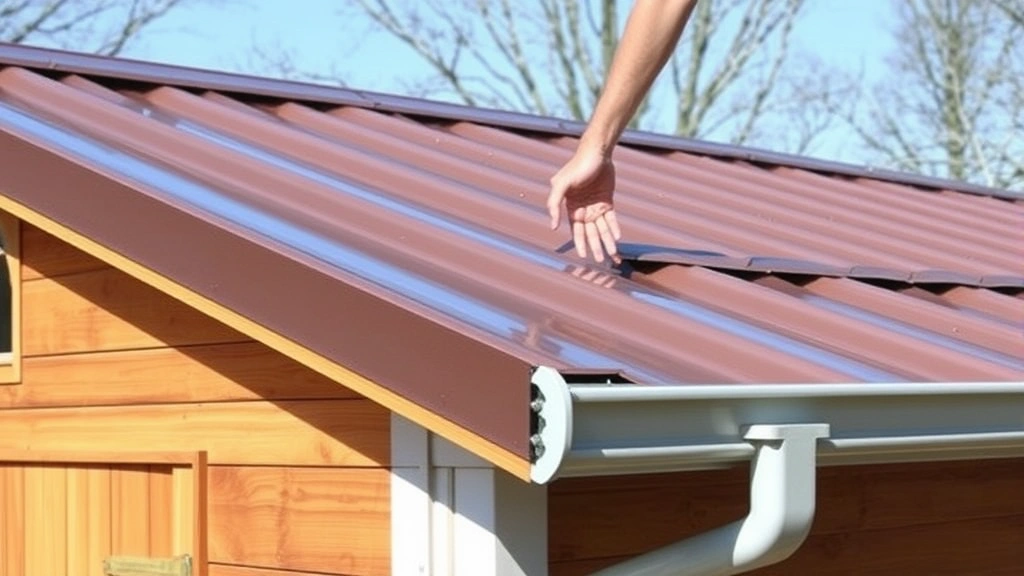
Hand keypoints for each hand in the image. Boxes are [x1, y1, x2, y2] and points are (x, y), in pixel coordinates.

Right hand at [547, 147, 621, 263]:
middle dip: (595, 247)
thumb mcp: (561, 183)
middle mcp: (583, 209)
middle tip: (600, 261)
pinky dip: (614, 228)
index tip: (583, 256)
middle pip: (590, 233)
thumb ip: (554, 203)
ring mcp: (596, 206)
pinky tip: (617, 238)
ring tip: (613, 254)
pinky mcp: (607, 201)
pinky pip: (611, 218)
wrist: (596, 152)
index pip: (576, 230)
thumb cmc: (577, 166)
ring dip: (607, 241)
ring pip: (602, 228)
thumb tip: (552, 225)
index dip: (579, 243)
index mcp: (571, 208)